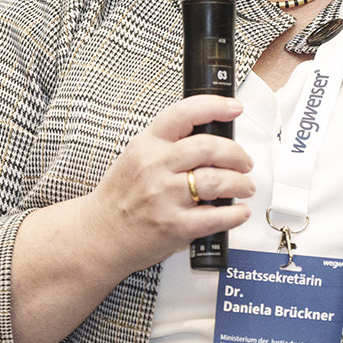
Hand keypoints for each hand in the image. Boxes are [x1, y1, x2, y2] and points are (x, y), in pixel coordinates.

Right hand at [83, 94, 254, 272]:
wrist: (98, 235)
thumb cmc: (119, 198)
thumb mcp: (135, 158)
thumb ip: (167, 145)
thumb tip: (210, 139)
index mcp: (146, 144)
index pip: (184, 113)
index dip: (215, 106)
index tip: (234, 108)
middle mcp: (155, 166)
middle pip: (209, 147)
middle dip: (237, 154)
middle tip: (245, 162)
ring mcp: (164, 197)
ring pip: (217, 180)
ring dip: (240, 183)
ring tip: (244, 187)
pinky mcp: (174, 226)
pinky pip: (216, 217)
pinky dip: (235, 214)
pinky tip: (239, 212)